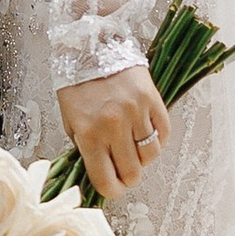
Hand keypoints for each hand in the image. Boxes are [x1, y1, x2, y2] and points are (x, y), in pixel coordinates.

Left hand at [55, 66, 171, 203]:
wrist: (91, 45)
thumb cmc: (76, 84)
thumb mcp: (71, 120)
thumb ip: (85, 148)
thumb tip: (101, 172)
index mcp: (89, 134)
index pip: (106, 181)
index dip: (112, 191)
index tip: (114, 188)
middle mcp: (113, 126)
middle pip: (132, 172)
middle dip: (129, 178)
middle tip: (126, 171)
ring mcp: (135, 112)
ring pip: (150, 155)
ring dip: (143, 158)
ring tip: (135, 148)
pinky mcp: (152, 99)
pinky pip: (163, 132)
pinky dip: (157, 139)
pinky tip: (146, 134)